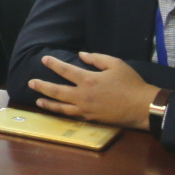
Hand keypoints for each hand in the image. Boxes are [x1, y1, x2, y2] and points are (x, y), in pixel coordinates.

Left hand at [27, 52, 155, 128]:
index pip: (65, 70)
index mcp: (88, 80)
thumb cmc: (131, 83)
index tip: (44, 59)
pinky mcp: (90, 118)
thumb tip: (81, 55)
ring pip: (61, 106)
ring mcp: (85, 109)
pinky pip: (71, 115)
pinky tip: (56, 110)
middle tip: (31, 82)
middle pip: (57, 90)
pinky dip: (61, 112)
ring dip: (48, 102)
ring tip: (37, 99)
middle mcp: (82, 95)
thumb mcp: (116, 64)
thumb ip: (96, 58)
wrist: (142, 107)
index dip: (53, 64)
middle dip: (42, 85)